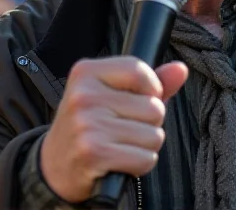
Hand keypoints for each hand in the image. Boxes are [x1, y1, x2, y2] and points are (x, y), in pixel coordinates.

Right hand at [39, 57, 187, 202]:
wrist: (54, 167)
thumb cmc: (90, 126)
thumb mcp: (112, 95)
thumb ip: (149, 82)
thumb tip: (181, 69)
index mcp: (86, 72)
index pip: (139, 69)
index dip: (151, 89)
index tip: (139, 100)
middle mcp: (84, 95)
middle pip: (154, 107)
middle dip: (148, 123)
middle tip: (122, 129)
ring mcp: (88, 124)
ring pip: (154, 135)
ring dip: (145, 146)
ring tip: (120, 145)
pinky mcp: (94, 153)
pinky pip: (146, 158)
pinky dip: (140, 164)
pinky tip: (119, 161)